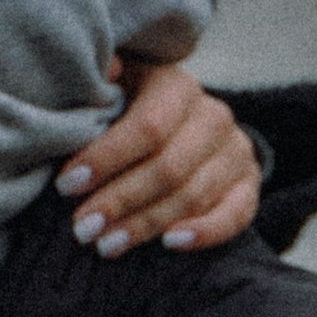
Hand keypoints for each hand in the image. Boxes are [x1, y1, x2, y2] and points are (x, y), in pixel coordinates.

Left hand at [57, 62, 259, 258]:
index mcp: (178, 86)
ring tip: (107, 244)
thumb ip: (101, 87)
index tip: (67, 185)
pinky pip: (237, 214)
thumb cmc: (127, 109)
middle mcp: (214, 116)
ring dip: (147, 225)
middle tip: (83, 228)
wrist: (181, 123)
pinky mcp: (249, 183)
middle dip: (120, 201)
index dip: (106, 158)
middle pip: (169, 168)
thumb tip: (106, 71)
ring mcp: (236, 151)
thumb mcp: (111, 89)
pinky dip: (205, 233)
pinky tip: (169, 245)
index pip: (147, 126)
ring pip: (194, 195)